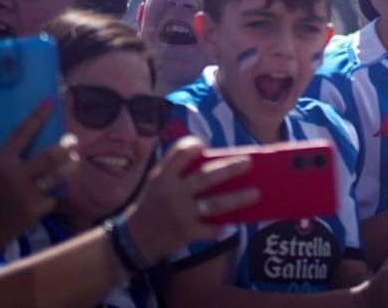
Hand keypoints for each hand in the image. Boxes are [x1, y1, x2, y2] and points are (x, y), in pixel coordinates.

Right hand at [0, 103, 78, 247]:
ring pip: (59, 174)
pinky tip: (62, 184)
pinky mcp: (36, 210)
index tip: (50, 102)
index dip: (37, 116)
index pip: (21, 133)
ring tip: (74, 159)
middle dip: (66, 145)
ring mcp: (27, 194)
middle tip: (72, 141)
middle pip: (50, 155)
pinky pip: (55, 194)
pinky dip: (59, 189)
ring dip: (71, 165)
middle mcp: (15, 176)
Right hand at [122, 137, 255, 263]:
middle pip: (206, 176)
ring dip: (238, 198)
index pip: (180, 152)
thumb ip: (176, 171)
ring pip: (215, 204)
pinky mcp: (186, 232)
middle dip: (230, 168)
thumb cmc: (151, 207)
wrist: (131, 240)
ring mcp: (180, 213)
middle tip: (248, 162)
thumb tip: (214, 162)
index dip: (193, 145)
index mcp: (163, 177)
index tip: (206, 145)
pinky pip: (210, 228)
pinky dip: (220, 227)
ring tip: (255, 193)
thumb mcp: (156, 184)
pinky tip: (230, 223)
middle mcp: (172, 192)